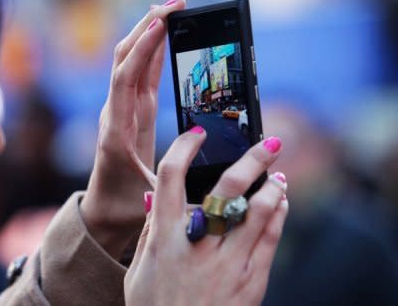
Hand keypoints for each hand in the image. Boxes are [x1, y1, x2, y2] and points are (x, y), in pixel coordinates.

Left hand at [80, 0, 185, 258]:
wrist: (103, 213)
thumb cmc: (123, 206)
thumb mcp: (150, 196)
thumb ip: (171, 175)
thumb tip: (197, 142)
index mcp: (116, 130)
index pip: (126, 78)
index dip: (142, 49)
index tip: (161, 23)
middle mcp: (116, 114)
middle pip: (126, 59)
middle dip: (147, 28)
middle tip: (174, 3)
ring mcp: (123, 111)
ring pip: (132, 63)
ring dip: (149, 35)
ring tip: (172, 10)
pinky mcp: (133, 114)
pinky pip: (142, 77)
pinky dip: (153, 55)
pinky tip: (164, 38)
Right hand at [125, 130, 288, 305]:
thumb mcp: (138, 269)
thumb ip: (149, 230)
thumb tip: (155, 196)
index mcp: (163, 238)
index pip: (171, 178)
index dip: (184, 148)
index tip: (198, 135)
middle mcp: (196, 246)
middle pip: (227, 189)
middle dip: (252, 158)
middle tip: (270, 142)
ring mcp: (226, 265)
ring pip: (257, 212)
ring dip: (272, 187)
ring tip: (277, 174)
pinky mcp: (249, 283)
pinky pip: (269, 241)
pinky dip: (277, 215)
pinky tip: (280, 202)